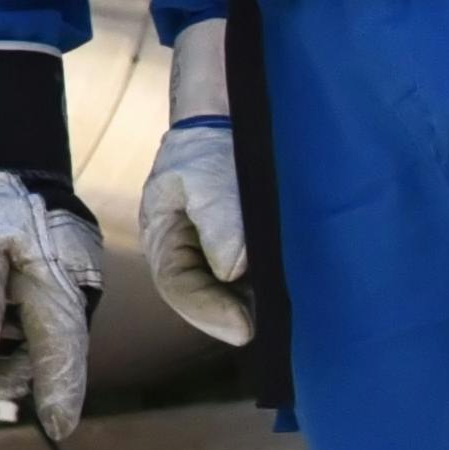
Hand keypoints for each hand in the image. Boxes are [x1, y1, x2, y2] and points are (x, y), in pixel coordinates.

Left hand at [0, 168, 103, 437]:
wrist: (0, 160)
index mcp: (59, 281)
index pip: (63, 349)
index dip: (60, 392)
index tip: (58, 429)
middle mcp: (73, 289)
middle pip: (52, 351)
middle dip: (17, 378)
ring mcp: (66, 285)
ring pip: (45, 340)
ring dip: (13, 363)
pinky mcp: (53, 281)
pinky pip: (39, 323)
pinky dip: (14, 340)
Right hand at [140, 19, 248, 345]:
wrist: (234, 118)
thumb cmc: (211, 146)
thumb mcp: (207, 179)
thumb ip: (219, 224)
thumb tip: (234, 271)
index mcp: (163, 236)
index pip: (178, 286)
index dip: (209, 312)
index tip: (246, 329)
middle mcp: (185, 251)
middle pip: (202, 297)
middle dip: (231, 316)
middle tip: (267, 332)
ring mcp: (213, 253)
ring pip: (227, 293)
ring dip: (250, 306)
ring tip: (280, 319)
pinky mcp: (241, 249)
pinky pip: (248, 280)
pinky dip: (264, 291)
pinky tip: (286, 297)